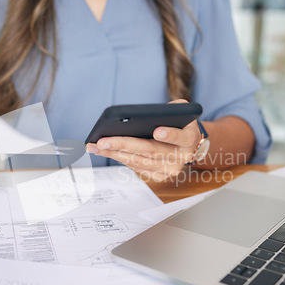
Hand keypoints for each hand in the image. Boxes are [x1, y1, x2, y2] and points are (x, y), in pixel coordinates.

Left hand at [86, 99, 200, 181]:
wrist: (188, 146)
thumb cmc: (180, 123)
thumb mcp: (182, 110)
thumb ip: (171, 109)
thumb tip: (143, 114)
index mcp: (190, 139)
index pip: (181, 137)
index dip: (170, 135)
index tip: (157, 131)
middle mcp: (181, 157)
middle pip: (151, 151)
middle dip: (124, 145)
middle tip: (102, 141)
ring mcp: (170, 169)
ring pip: (139, 161)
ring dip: (114, 154)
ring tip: (95, 146)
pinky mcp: (159, 176)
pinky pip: (136, 167)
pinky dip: (119, 158)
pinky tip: (104, 152)